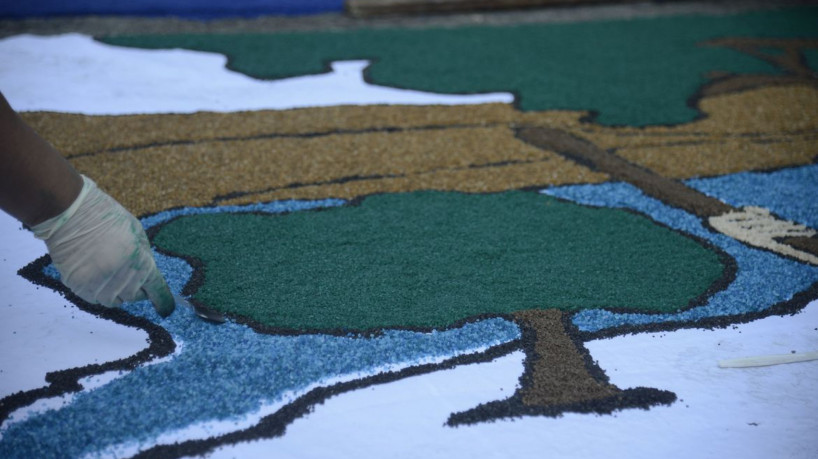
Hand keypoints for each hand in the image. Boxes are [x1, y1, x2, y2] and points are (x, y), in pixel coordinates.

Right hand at [32, 175, 174, 316]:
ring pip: (113, 301)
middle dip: (135, 289)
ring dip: (114, 291)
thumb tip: (145, 279)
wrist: (73, 213)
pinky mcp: (79, 286)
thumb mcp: (137, 235)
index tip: (166, 309)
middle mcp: (122, 278)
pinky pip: (93, 298)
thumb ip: (143, 259)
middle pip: (134, 296)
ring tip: (107, 270)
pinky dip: (95, 290)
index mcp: (141, 263)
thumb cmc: (108, 219)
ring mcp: (99, 284)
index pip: (156, 291)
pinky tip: (92, 272)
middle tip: (126, 273)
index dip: (162, 301)